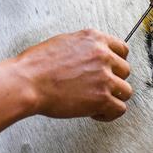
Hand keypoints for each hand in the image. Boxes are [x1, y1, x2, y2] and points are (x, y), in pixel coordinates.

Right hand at [12, 29, 130, 121]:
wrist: (27, 81)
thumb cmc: (37, 65)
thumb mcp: (64, 42)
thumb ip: (84, 48)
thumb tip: (90, 56)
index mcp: (94, 39)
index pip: (122, 49)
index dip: (117, 62)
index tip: (112, 70)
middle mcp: (103, 55)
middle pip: (125, 71)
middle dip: (113, 81)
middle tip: (99, 87)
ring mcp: (104, 77)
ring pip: (126, 91)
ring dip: (113, 97)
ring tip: (97, 102)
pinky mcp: (101, 98)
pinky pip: (119, 109)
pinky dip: (108, 114)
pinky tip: (95, 112)